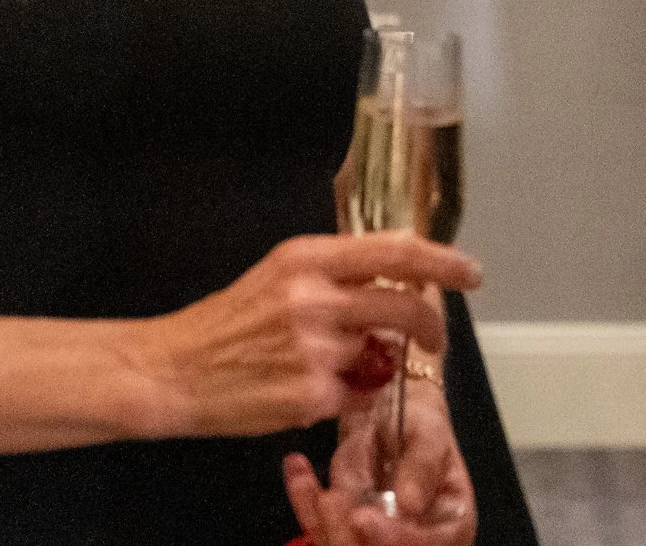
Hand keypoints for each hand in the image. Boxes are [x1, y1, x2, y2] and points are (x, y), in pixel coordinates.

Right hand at [131, 234, 477, 439]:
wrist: (174, 370)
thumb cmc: (228, 323)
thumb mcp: (281, 275)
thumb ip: (337, 273)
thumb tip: (399, 274)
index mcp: (307, 258)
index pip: (395, 250)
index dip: (442, 261)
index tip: (470, 271)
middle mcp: (314, 298)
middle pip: (404, 305)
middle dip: (431, 325)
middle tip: (433, 336)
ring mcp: (315, 349)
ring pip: (379, 354)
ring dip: (369, 362)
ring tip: (326, 363)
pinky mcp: (311, 395)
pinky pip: (358, 394)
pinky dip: (346, 394)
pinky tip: (307, 387)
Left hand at [284, 380, 475, 545]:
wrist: (392, 408)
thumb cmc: (420, 420)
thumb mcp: (429, 433)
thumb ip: (422, 466)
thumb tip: (410, 505)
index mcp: (450, 524)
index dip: (395, 540)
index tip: (365, 518)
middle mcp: (414, 539)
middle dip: (349, 536)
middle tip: (332, 500)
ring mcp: (376, 537)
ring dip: (324, 522)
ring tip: (320, 487)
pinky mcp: (345, 529)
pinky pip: (318, 529)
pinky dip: (304, 502)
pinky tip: (298, 471)